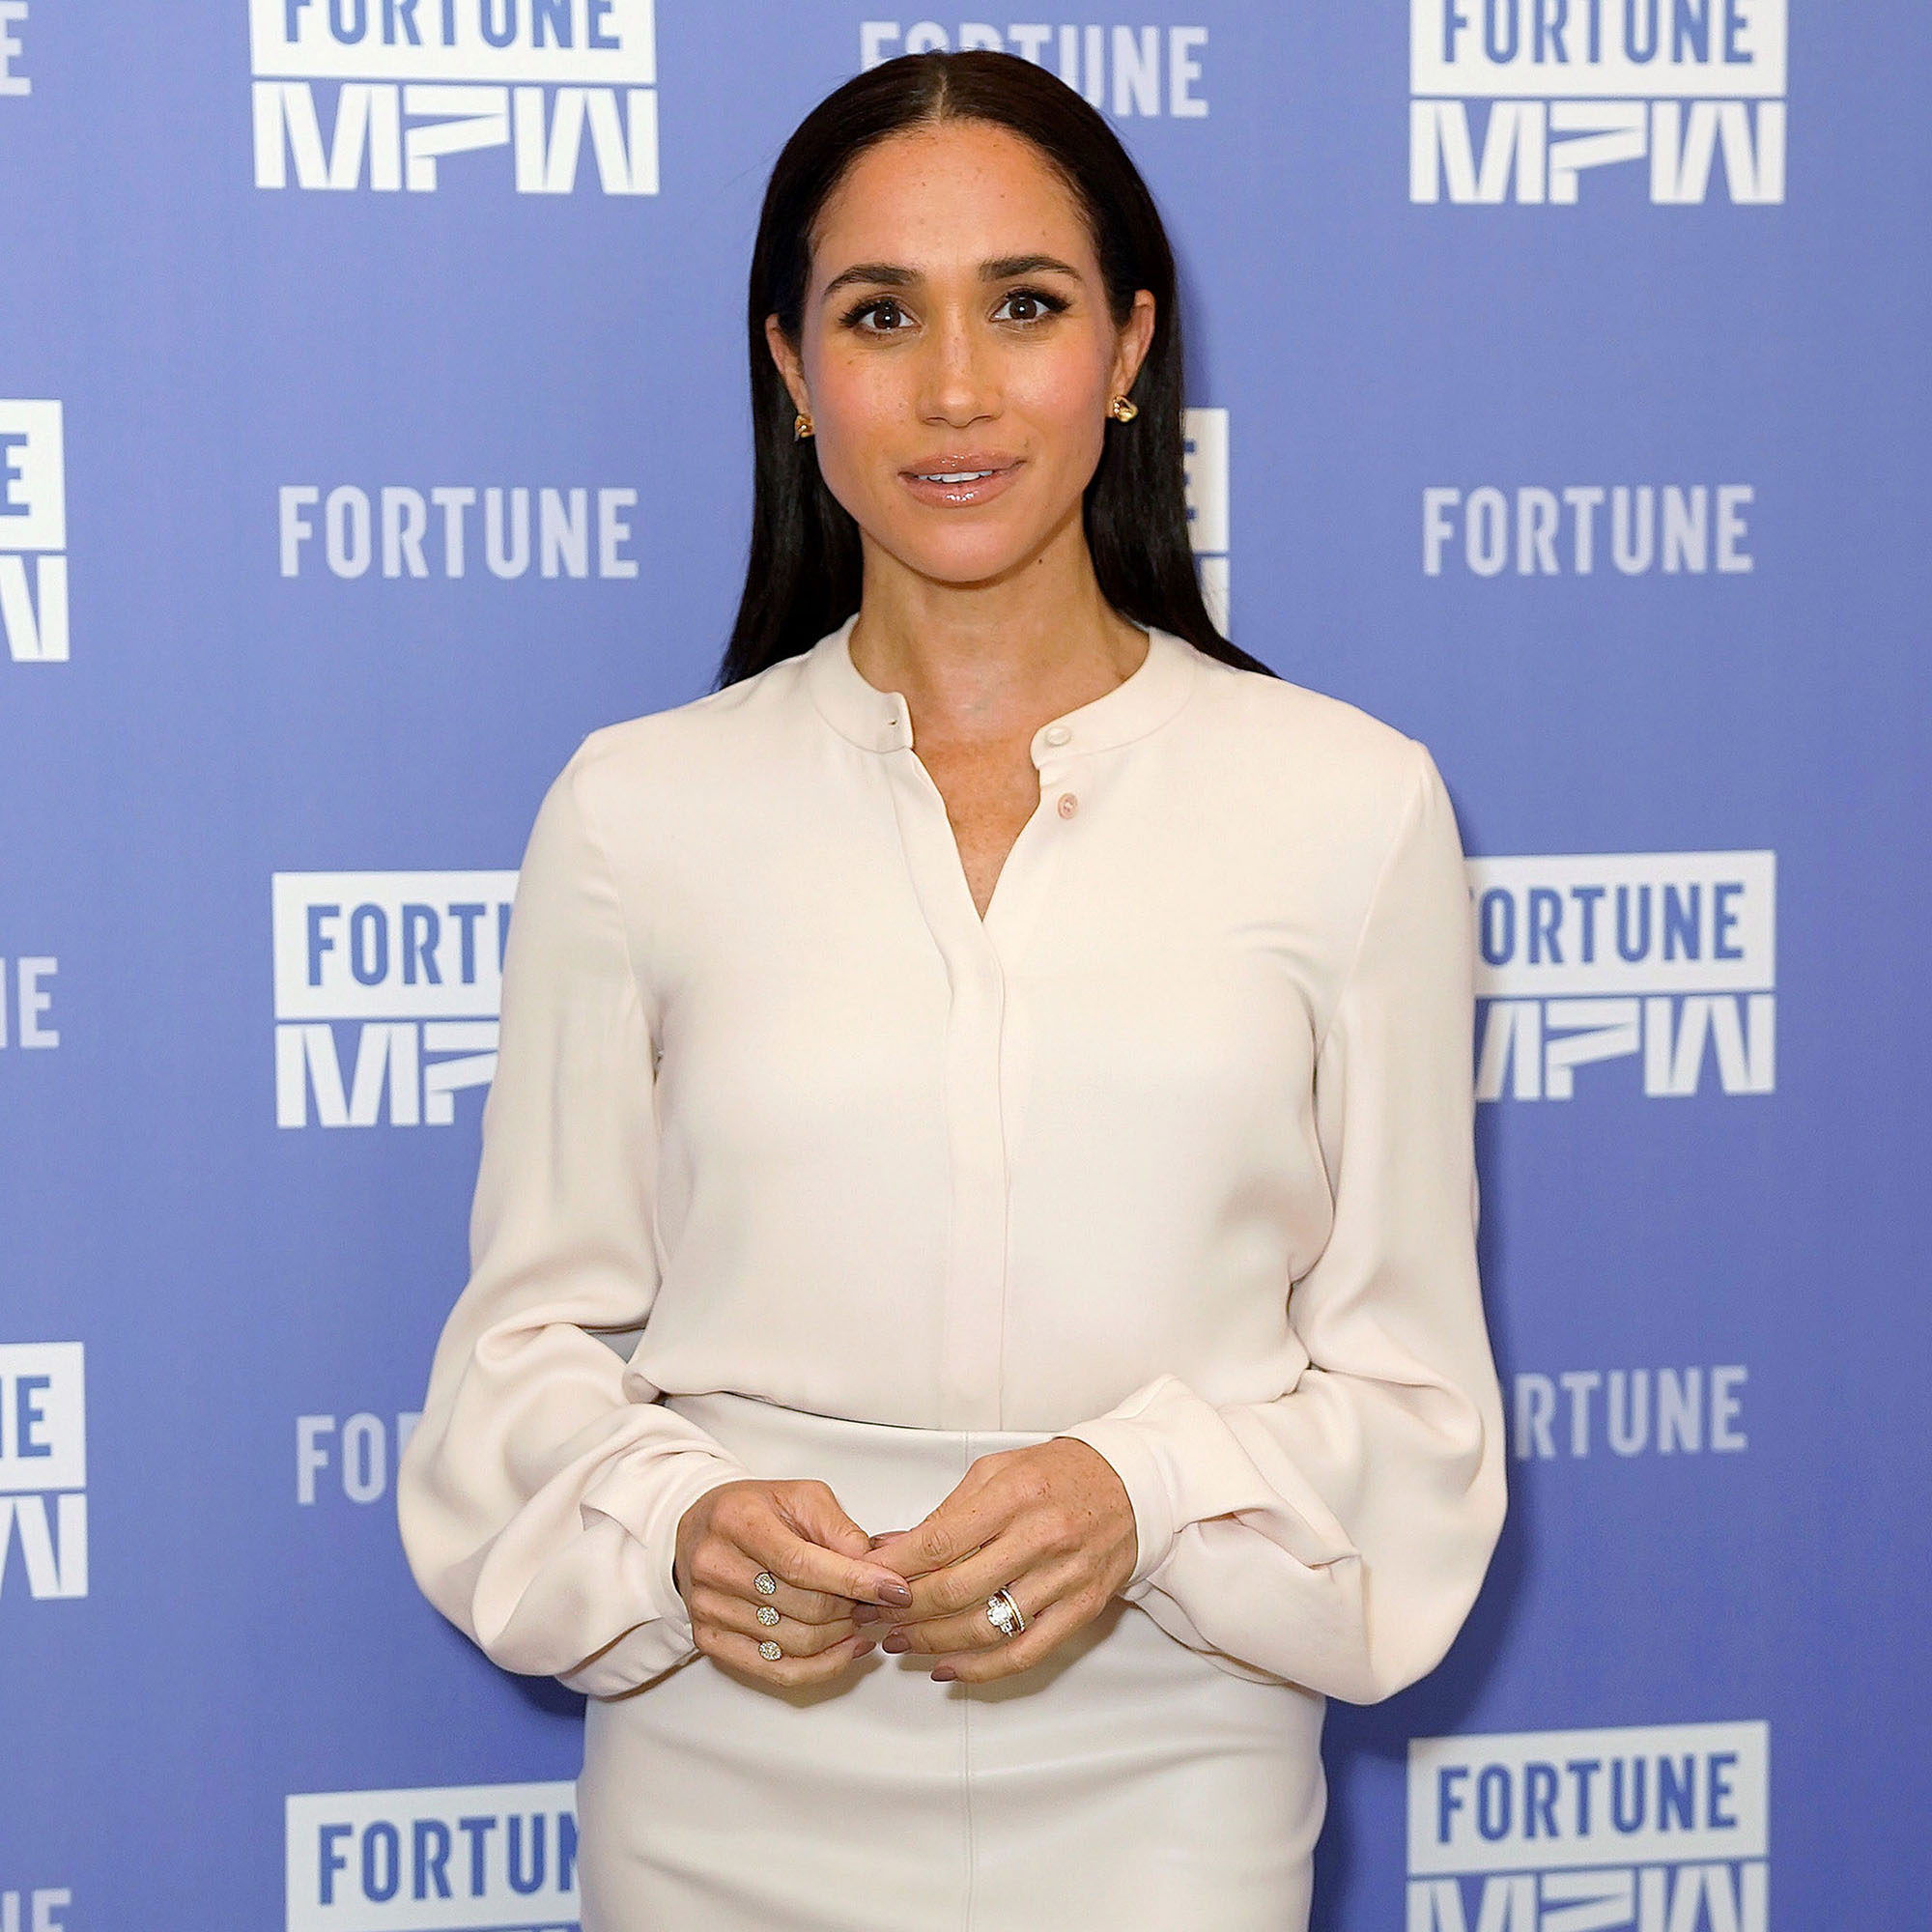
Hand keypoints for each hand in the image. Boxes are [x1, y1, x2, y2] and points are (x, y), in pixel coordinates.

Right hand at [674, 1479, 913, 1688]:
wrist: (701, 1525)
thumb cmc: (755, 1509)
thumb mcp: (801, 1497)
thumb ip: (839, 1529)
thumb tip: (874, 1567)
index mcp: (739, 1521)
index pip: (802, 1565)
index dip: (854, 1581)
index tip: (894, 1589)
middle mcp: (717, 1566)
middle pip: (803, 1607)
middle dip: (852, 1608)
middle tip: (877, 1600)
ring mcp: (709, 1608)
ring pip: (795, 1642)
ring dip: (841, 1636)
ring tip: (859, 1617)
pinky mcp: (710, 1639)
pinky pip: (775, 1670)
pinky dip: (821, 1667)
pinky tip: (845, 1649)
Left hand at [863, 1439, 1136, 1683]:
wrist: (1131, 1486)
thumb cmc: (1058, 1475)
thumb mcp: (997, 1472)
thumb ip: (946, 1512)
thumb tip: (891, 1546)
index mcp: (1015, 1495)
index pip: (940, 1540)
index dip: (896, 1567)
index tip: (866, 1578)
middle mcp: (1041, 1537)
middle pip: (957, 1589)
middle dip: (906, 1609)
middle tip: (875, 1615)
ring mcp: (1064, 1578)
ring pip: (985, 1627)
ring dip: (933, 1642)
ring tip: (901, 1642)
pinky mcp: (1081, 1610)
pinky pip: (1024, 1653)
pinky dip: (980, 1669)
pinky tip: (947, 1668)